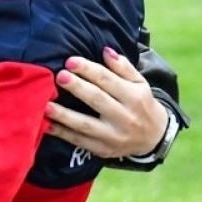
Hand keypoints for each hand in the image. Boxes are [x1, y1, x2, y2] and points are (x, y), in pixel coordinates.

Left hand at [44, 47, 164, 157]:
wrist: (154, 138)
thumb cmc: (142, 104)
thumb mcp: (140, 83)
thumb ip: (123, 67)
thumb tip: (105, 51)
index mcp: (134, 97)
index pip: (108, 81)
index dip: (89, 70)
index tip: (70, 61)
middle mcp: (124, 117)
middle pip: (97, 100)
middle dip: (77, 88)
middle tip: (60, 76)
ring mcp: (113, 136)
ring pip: (86, 125)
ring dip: (64, 115)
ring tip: (47, 105)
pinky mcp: (103, 150)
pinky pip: (80, 142)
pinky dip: (63, 134)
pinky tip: (48, 125)